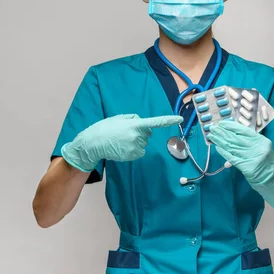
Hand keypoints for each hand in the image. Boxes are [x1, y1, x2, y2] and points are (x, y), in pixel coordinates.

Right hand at [62, 114, 182, 171]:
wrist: (93, 143)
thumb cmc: (105, 128)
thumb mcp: (118, 118)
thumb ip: (132, 118)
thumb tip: (141, 122)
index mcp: (134, 124)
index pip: (154, 122)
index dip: (168, 120)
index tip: (179, 119)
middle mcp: (137, 136)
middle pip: (147, 134)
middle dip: (140, 132)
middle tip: (125, 132)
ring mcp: (135, 147)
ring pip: (143, 143)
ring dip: (136, 141)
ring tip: (121, 140)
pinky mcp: (133, 155)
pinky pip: (139, 151)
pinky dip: (133, 150)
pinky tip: (122, 147)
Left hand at [207, 120, 273, 214]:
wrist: (272, 180)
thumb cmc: (265, 162)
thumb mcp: (261, 148)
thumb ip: (249, 141)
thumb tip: (231, 132)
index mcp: (262, 141)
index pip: (244, 131)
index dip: (232, 126)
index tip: (222, 123)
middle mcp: (258, 148)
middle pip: (236, 138)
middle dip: (223, 133)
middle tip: (213, 128)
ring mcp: (252, 158)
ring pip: (232, 147)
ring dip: (220, 141)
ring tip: (212, 136)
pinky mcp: (247, 167)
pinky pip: (232, 158)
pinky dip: (224, 152)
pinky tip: (217, 147)